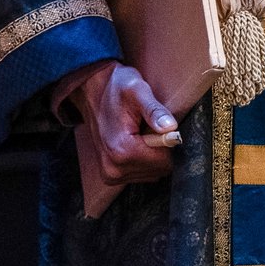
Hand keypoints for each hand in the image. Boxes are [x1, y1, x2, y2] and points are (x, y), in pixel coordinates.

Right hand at [66, 60, 181, 184]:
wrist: (93, 92)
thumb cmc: (117, 89)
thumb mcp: (138, 90)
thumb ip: (154, 110)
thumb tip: (171, 128)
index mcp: (122, 150)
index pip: (164, 162)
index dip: (165, 141)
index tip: (153, 125)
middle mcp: (114, 168)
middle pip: (159, 169)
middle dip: (159, 149)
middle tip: (145, 128)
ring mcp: (111, 175)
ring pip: (152, 173)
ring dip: (151, 155)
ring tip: (137, 134)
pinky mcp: (110, 176)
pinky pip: (141, 174)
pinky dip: (142, 160)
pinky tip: (132, 143)